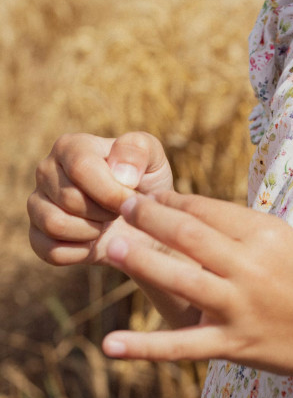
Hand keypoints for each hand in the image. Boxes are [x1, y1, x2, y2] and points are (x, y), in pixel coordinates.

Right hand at [28, 131, 173, 267]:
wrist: (139, 216)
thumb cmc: (145, 181)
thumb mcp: (153, 158)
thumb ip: (139, 151)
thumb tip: (120, 172)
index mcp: (70, 146)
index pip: (81, 168)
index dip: (110, 190)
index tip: (132, 199)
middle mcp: (46, 171)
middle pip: (69, 199)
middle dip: (104, 211)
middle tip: (120, 210)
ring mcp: (37, 204)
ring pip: (55, 224)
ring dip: (91, 231)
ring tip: (107, 223)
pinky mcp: (36, 236)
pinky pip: (51, 251)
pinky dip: (80, 252)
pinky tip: (95, 241)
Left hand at [101, 191, 292, 382]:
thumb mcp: (284, 239)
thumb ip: (241, 227)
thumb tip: (190, 212)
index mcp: (265, 234)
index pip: (207, 210)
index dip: (172, 201)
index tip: (148, 197)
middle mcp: (250, 267)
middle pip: (189, 236)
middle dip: (150, 219)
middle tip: (122, 207)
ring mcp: (239, 307)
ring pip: (181, 280)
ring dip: (142, 261)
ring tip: (110, 246)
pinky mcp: (232, 345)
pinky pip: (181, 346)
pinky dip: (143, 348)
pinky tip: (110, 344)